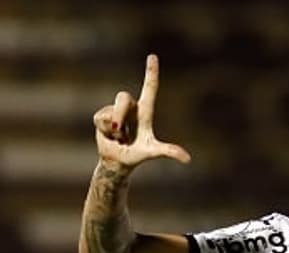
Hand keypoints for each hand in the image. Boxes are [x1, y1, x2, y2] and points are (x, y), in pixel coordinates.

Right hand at [93, 54, 191, 169]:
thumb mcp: (153, 152)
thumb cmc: (137, 155)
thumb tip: (188, 159)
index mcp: (145, 112)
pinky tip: (109, 135)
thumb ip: (168, 151)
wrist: (118, 161)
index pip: (150, 88)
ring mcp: (117, 111)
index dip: (151, 72)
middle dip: (119, 114)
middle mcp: (132, 108)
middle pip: (123, 98)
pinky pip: (100, 118)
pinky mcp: (102, 116)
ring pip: (111, 112)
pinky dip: (104, 130)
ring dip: (113, 129)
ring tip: (119, 137)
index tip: (152, 56)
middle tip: (119, 132)